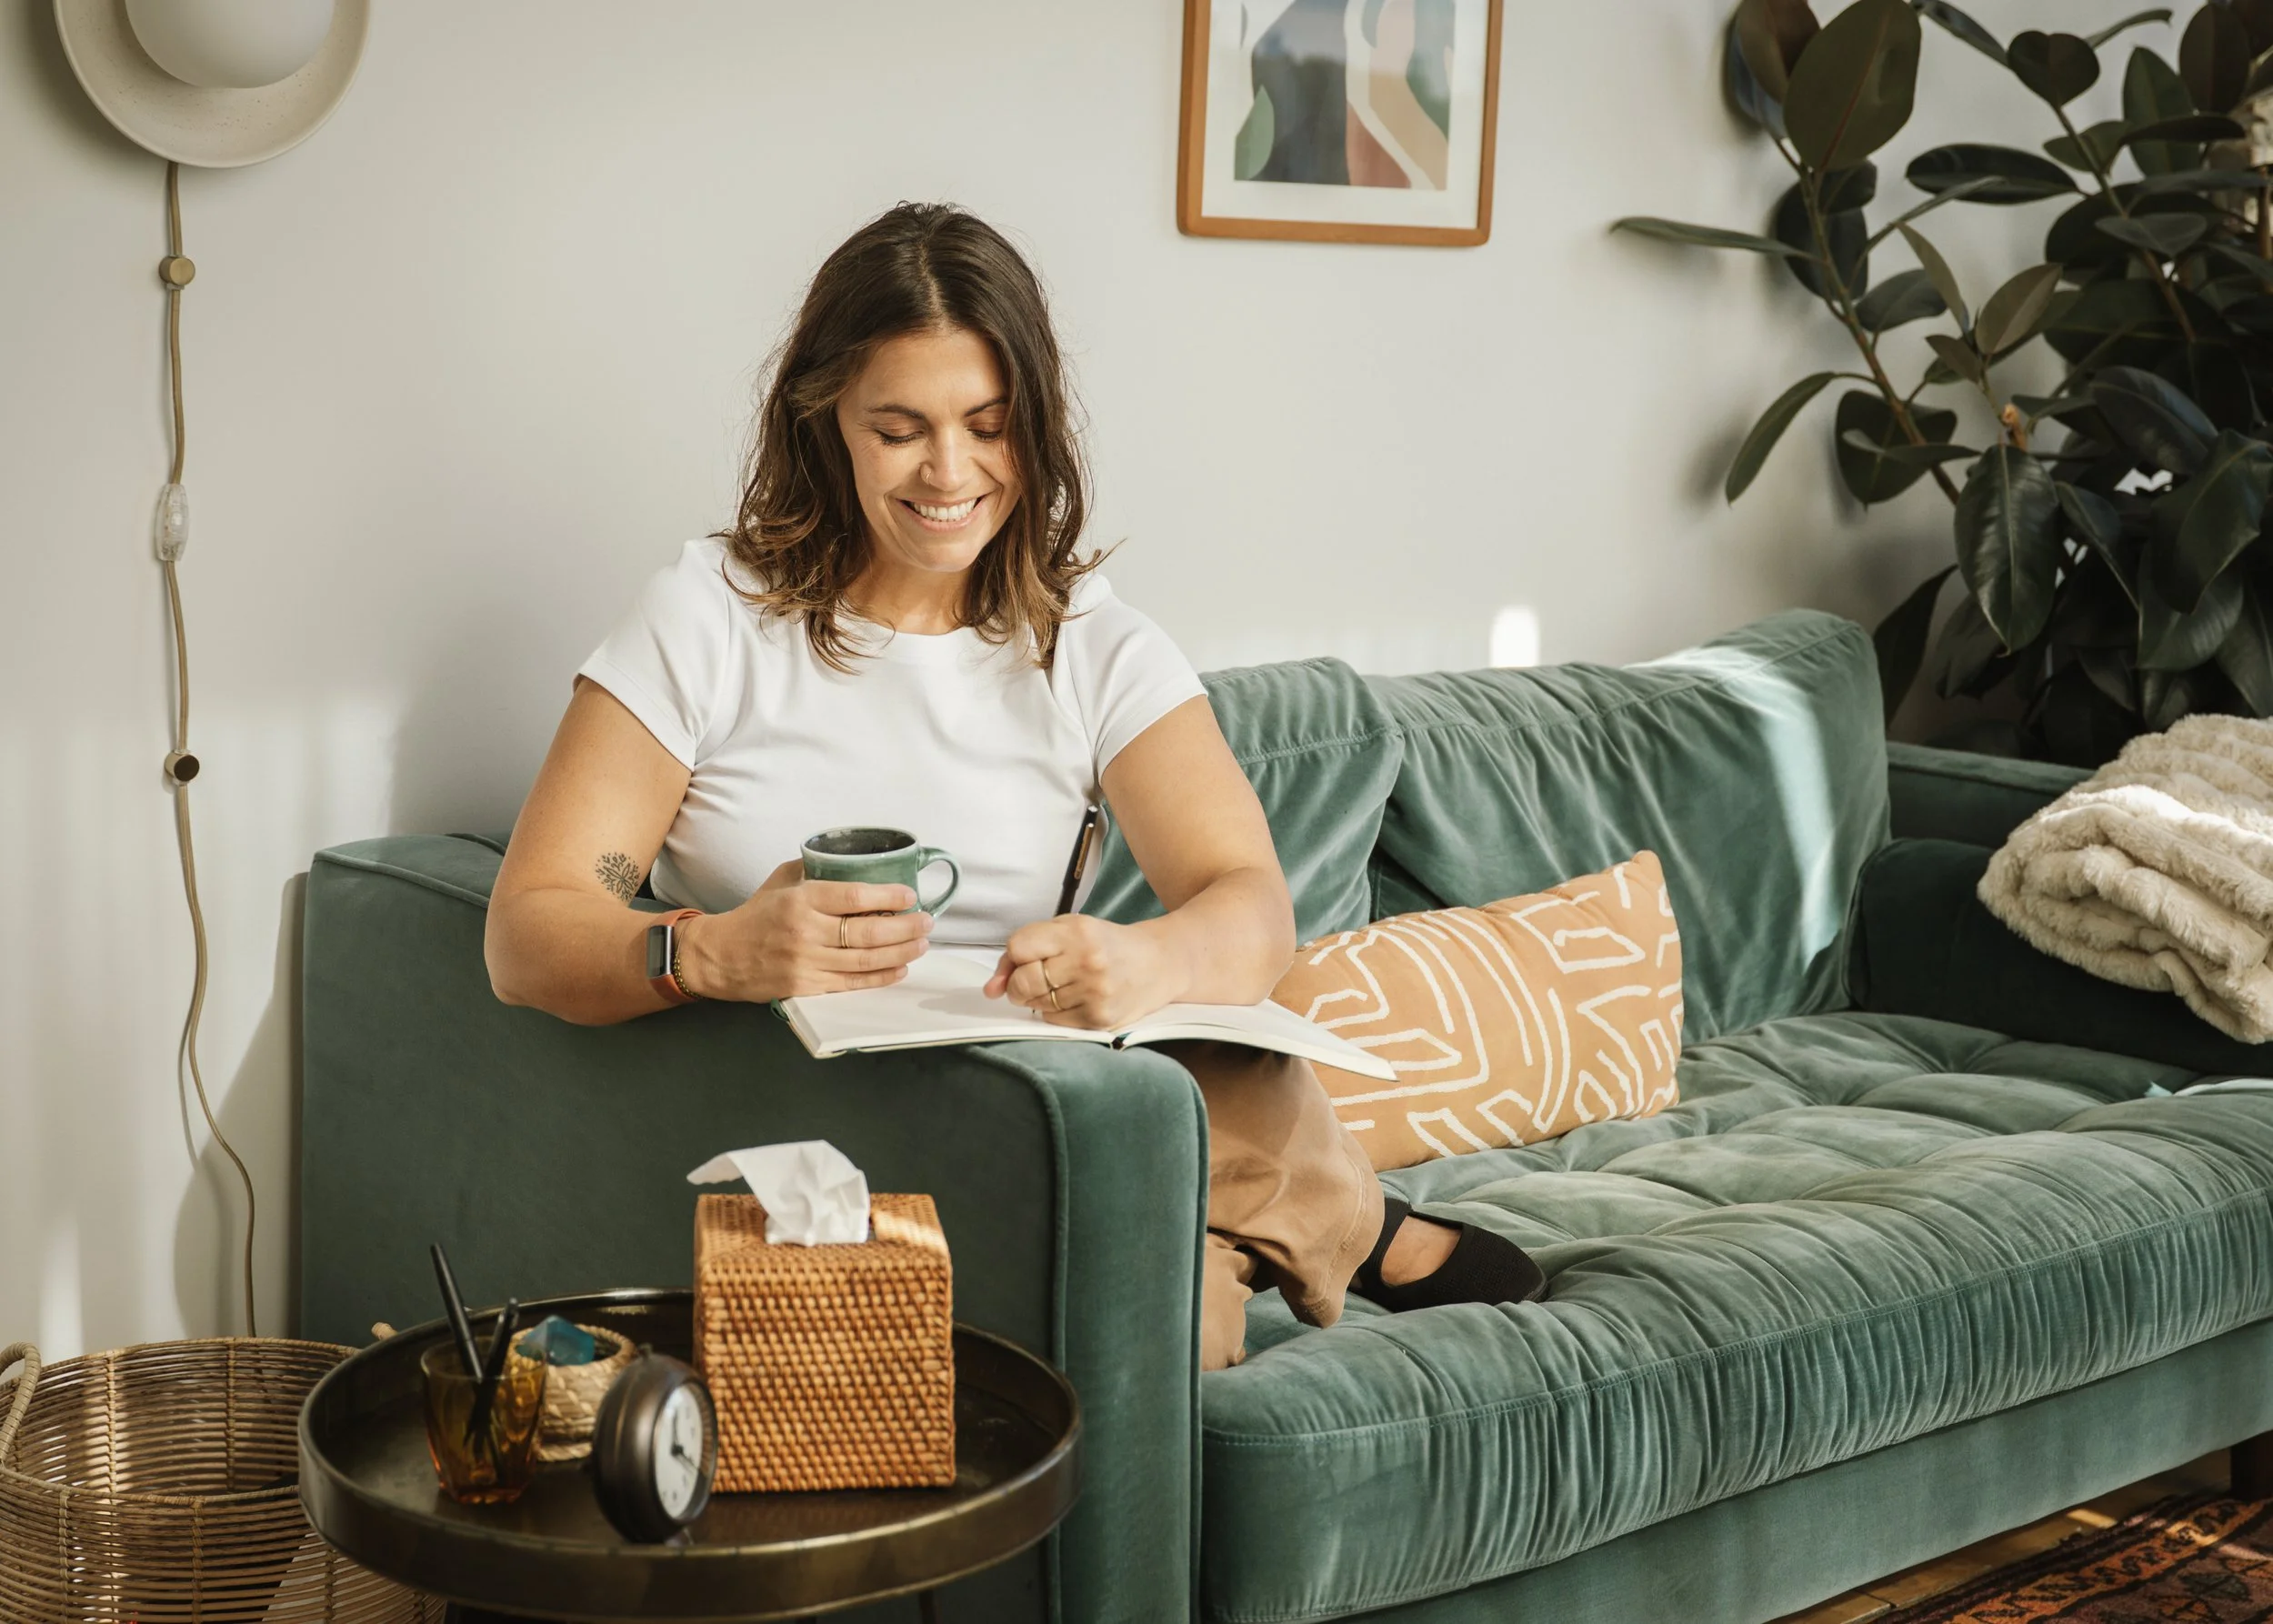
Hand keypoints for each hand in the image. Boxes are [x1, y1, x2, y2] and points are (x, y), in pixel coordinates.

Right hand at [677, 860, 930, 1001]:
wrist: (720, 957)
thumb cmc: (755, 915)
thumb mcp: (781, 881)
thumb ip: (815, 870)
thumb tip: (854, 861)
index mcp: (801, 900)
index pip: (855, 896)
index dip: (888, 896)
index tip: (910, 895)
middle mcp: (806, 932)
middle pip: (868, 931)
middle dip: (906, 927)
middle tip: (927, 921)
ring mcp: (807, 963)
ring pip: (866, 960)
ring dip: (901, 952)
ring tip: (922, 943)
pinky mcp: (807, 988)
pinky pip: (852, 984)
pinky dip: (881, 977)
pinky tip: (901, 968)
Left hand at [985, 915, 1183, 1029]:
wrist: (1158, 964)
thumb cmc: (1106, 944)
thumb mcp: (1068, 930)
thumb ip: (1026, 948)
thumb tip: (990, 989)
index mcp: (1078, 932)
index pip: (1018, 948)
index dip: (1015, 956)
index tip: (1026, 958)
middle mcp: (1087, 962)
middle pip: (1023, 982)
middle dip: (1019, 983)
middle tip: (1035, 978)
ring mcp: (1094, 994)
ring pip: (1036, 1004)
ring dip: (1039, 998)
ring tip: (1064, 985)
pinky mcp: (1099, 1020)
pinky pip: (1053, 1021)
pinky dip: (1055, 1012)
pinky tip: (1076, 999)